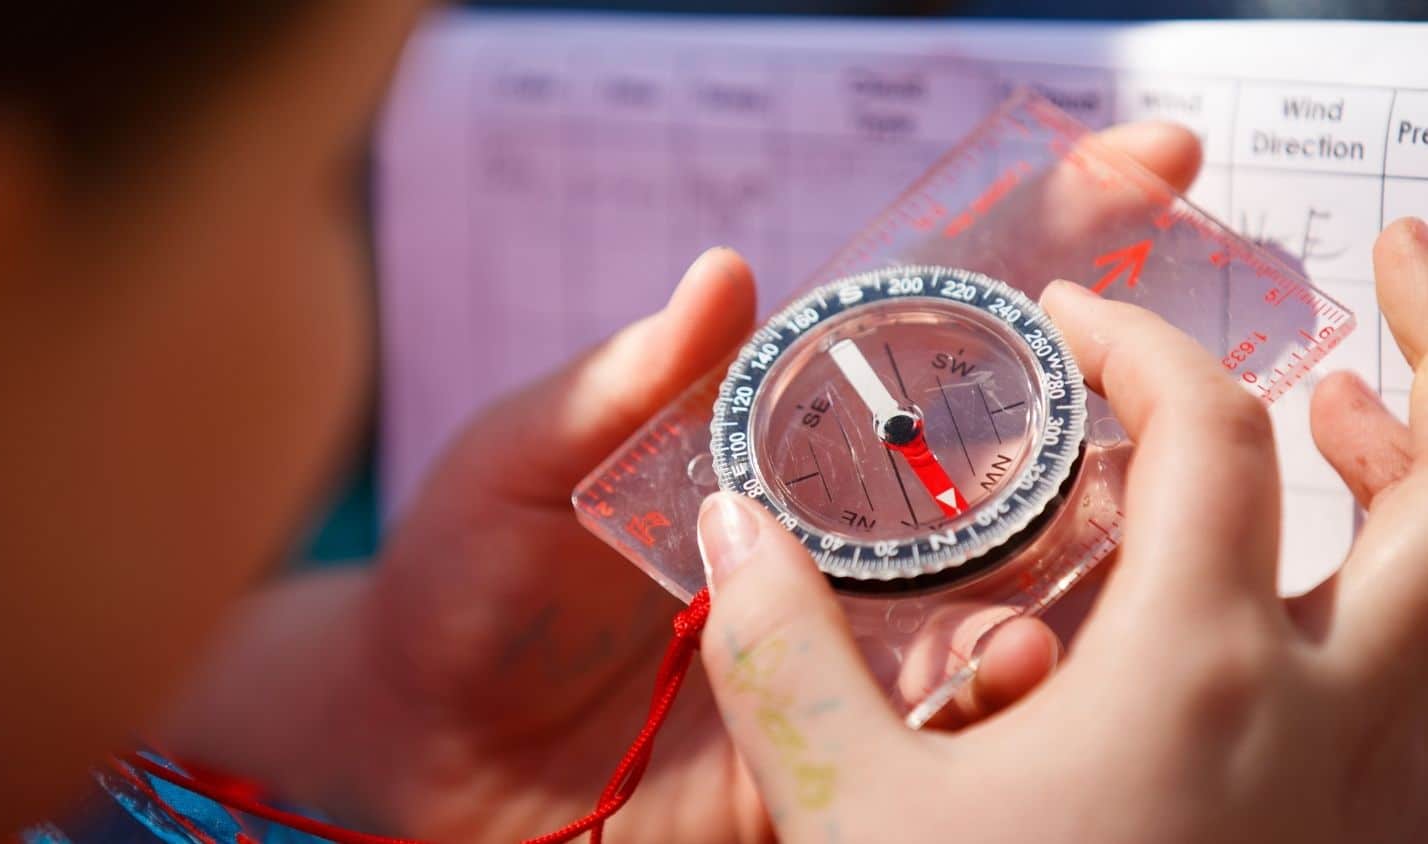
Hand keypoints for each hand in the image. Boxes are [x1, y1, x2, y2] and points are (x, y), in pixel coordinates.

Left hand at [162, 122, 1203, 840]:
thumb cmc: (454, 593)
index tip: (1144, 162)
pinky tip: (1013, 667)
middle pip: (1005, 462)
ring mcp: (849, 647)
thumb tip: (722, 274)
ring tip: (1109, 542)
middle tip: (1163, 385)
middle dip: (1109, 411)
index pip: (915, 342)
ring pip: (1013, 591)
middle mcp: (836, 541)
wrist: (421, 760)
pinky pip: (947, 722)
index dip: (1027, 254)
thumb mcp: (514, 468)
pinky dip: (1002, 690)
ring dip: (1082, 560)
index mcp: (775, 450)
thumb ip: (615, 390)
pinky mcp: (841, 754)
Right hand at [696, 217, 1427, 842]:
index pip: (1212, 433)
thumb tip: (732, 527)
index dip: (1139, 343)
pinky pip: (1425, 685)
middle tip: (1385, 261)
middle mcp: (1327, 716)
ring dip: (1419, 474)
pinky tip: (1312, 606)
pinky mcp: (1362, 841)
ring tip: (1347, 407)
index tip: (1069, 324)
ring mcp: (1369, 788)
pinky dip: (1399, 599)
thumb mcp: (858, 817)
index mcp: (1202, 674)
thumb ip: (786, 656)